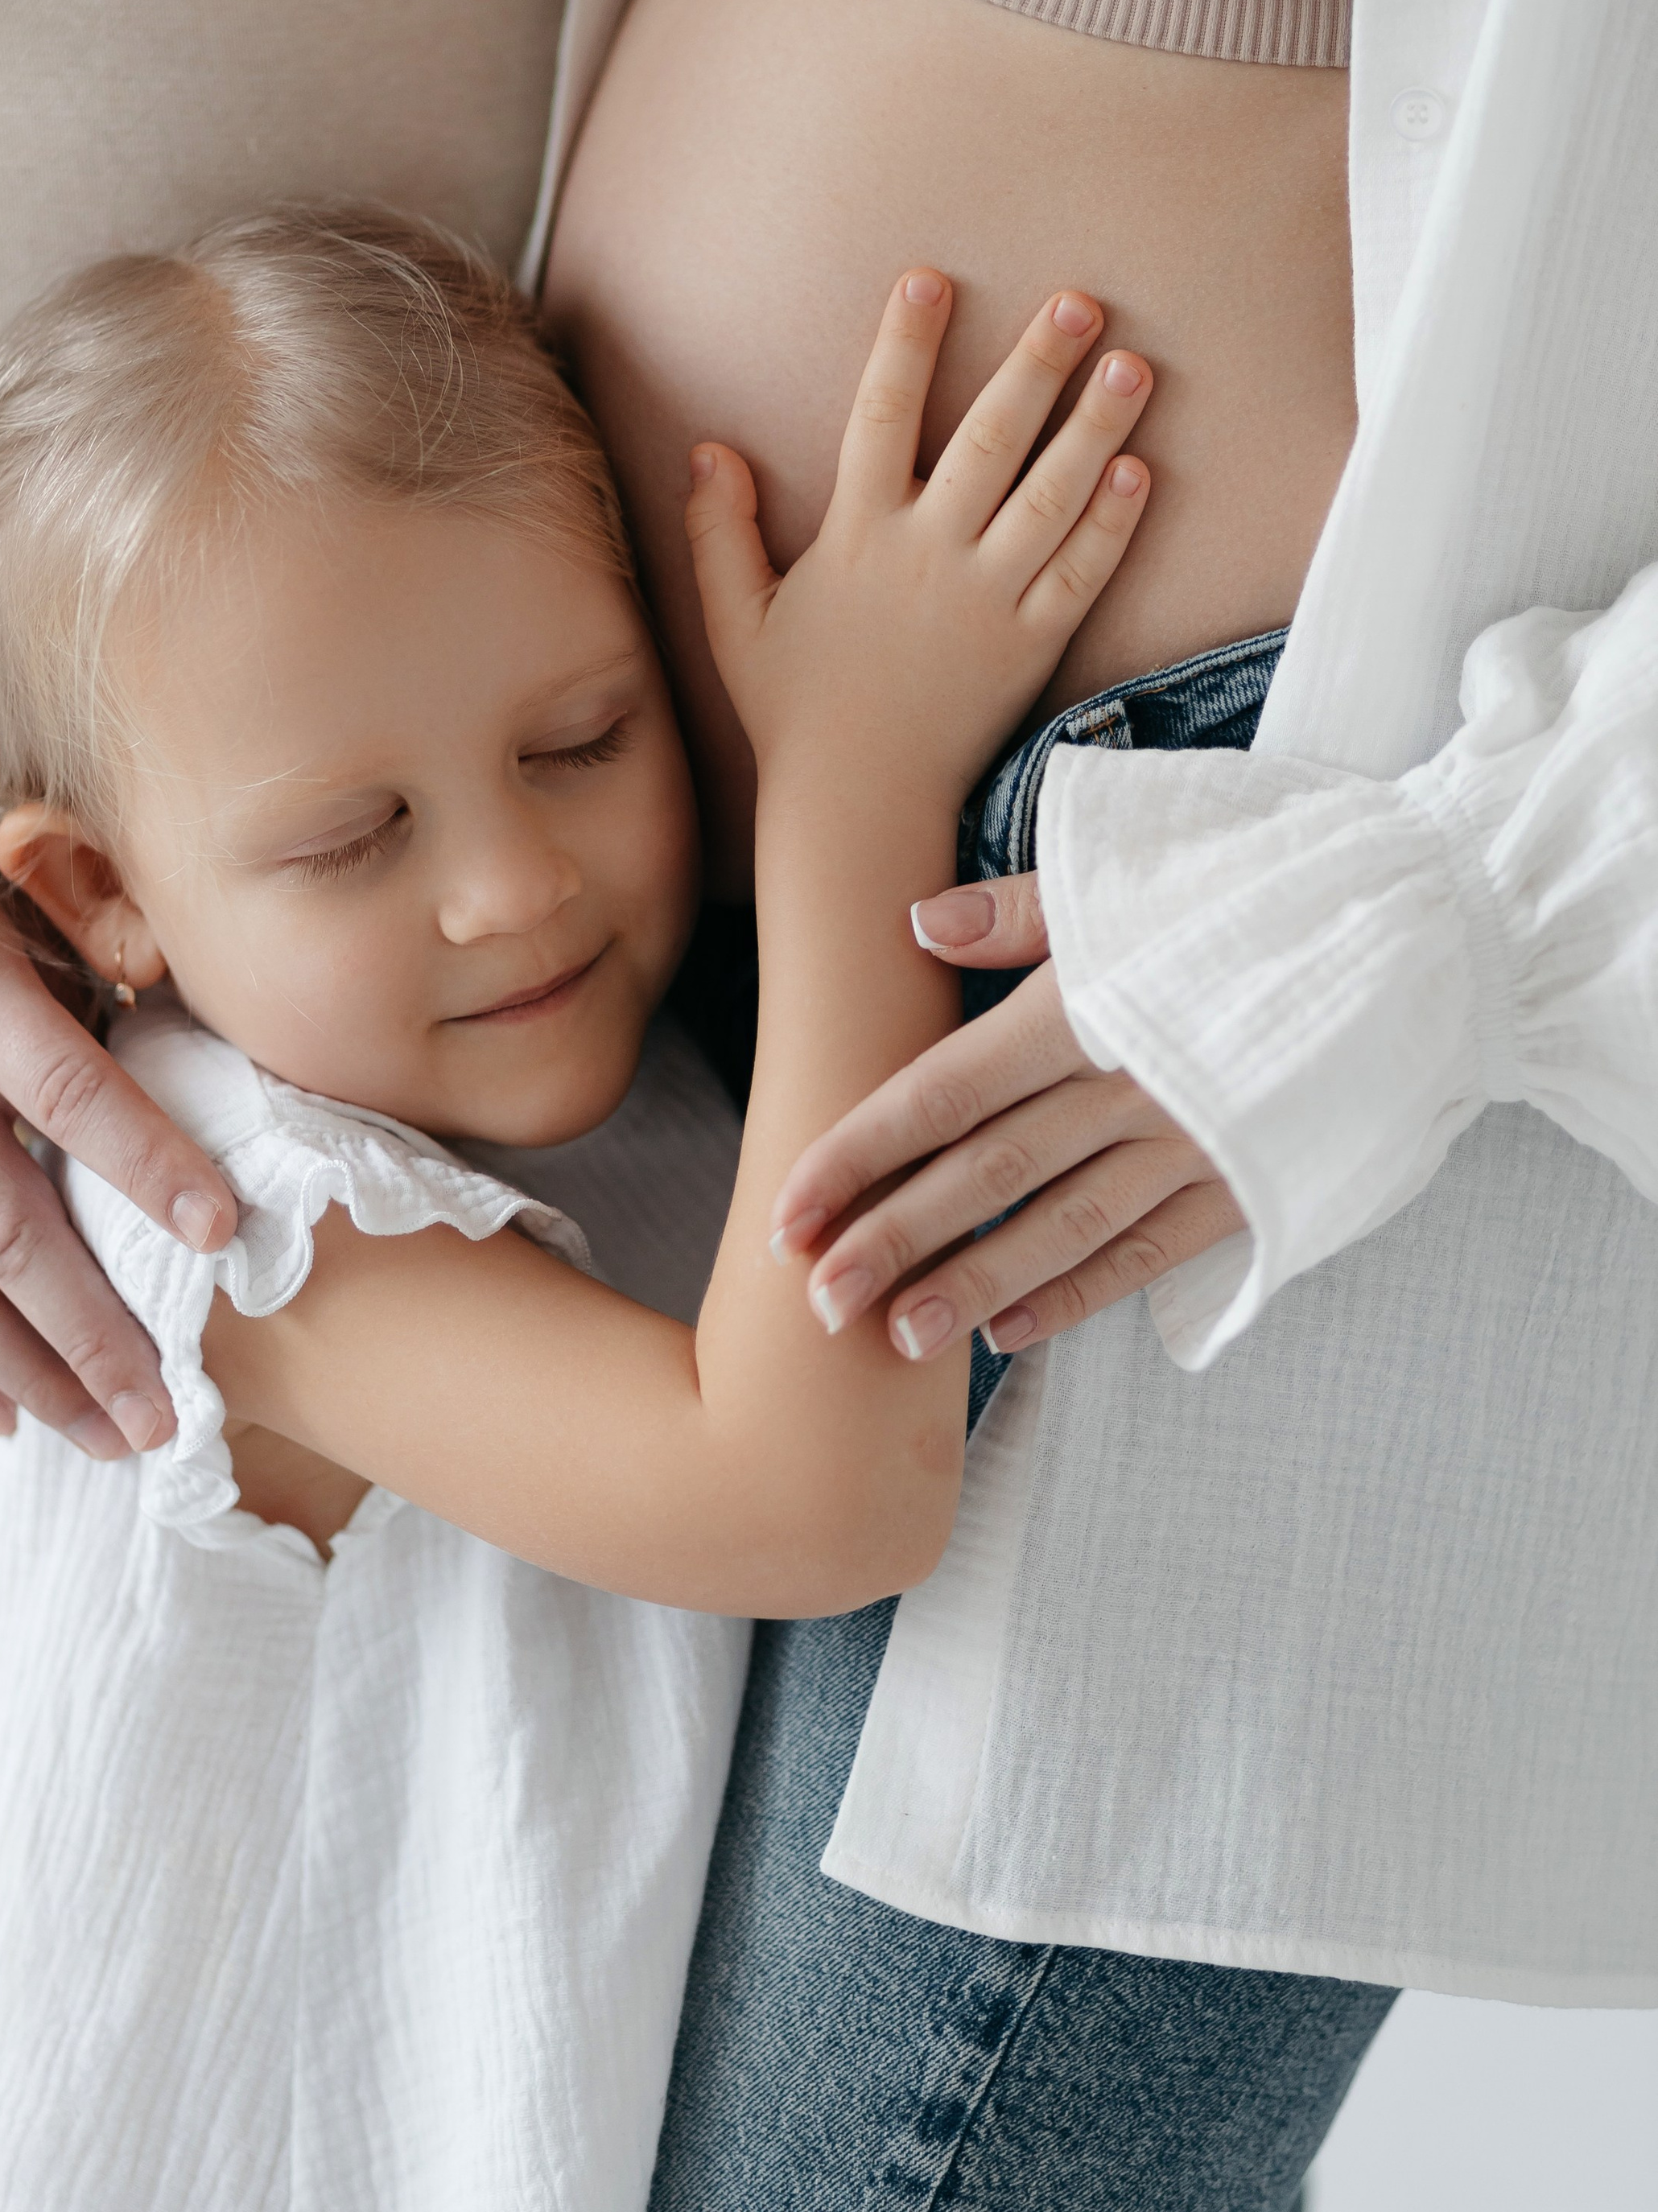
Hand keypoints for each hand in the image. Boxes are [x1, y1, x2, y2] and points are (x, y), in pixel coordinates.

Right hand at [0, 823, 232, 1450]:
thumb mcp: (8, 890)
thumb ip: (98, 958)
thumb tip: (206, 1029)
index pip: (71, 1092)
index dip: (148, 1163)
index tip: (222, 1234)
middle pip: (6, 1229)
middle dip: (92, 1334)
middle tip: (167, 1415)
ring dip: (30, 1374)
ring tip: (109, 1439)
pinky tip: (12, 1415)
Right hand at [685, 273, 1153, 812]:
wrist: (855, 805)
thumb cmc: (793, 710)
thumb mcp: (733, 619)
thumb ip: (718, 530)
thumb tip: (709, 447)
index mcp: (855, 538)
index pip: (880, 416)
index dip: (903, 345)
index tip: (929, 278)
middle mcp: (927, 557)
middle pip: (990, 440)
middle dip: (1036, 364)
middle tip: (1080, 300)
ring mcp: (987, 602)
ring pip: (1052, 496)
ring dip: (1096, 425)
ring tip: (1134, 362)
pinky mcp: (1031, 647)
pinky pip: (1081, 573)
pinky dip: (1113, 521)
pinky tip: (1141, 467)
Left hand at [767, 873, 1245, 1354]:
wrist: (1427, 929)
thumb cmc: (1267, 885)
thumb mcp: (1138, 874)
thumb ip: (1018, 909)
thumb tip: (915, 925)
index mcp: (1087, 1007)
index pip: (943, 1093)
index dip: (859, 1154)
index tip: (785, 1210)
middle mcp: (1132, 1086)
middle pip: (987, 1174)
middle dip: (893, 1240)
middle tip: (812, 1303)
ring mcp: (1195, 1146)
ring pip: (1061, 1229)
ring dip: (972, 1287)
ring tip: (894, 1337)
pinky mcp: (1252, 1186)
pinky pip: (1148, 1253)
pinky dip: (1076, 1295)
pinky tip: (1010, 1330)